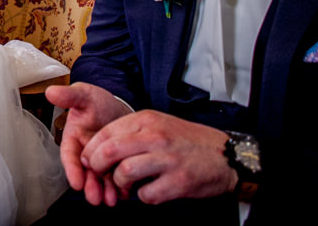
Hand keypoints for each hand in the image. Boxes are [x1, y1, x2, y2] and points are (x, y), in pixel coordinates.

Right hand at [44, 83, 131, 203]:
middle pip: (84, 173)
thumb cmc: (99, 103)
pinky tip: (124, 193)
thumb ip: (69, 95)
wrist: (121, 108)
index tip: (76, 183)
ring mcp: (100, 162)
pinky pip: (116, 180)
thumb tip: (50, 92)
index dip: (72, 170)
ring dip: (103, 191)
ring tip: (110, 199)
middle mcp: (84, 153)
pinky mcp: (115, 167)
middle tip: (94, 197)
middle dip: (89, 186)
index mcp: (73, 138)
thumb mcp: (85, 95)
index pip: (69, 156)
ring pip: (100, 180)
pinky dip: (119, 189)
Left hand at [80, 109, 236, 205]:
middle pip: (110, 151)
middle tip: (102, 174)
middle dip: (98, 166)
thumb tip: (100, 148)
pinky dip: (143, 197)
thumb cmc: (187, 141)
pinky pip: (147, 194)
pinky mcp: (179, 181)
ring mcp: (168, 159)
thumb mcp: (159, 124)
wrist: (227, 155)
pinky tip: (150, 192)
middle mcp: (155, 136)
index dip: (92, 149)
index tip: (90, 160)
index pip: (106, 132)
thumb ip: (131, 133)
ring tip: (127, 185)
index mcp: (147, 120)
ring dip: (120, 183)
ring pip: (125, 172)